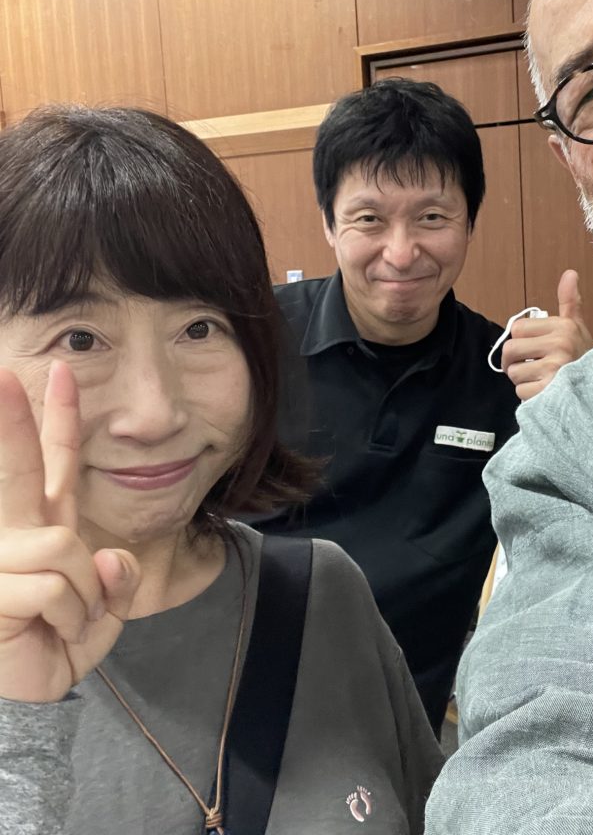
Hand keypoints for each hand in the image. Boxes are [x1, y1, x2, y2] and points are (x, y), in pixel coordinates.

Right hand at [0, 361, 139, 702]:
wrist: (34, 687)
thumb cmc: (60, 637)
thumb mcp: (106, 604)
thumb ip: (116, 575)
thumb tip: (108, 559)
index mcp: (47, 522)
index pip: (56, 462)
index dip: (58, 417)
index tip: (59, 371)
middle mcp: (17, 531)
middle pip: (17, 468)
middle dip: (12, 421)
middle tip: (1, 373)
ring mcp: (0, 557)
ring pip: (65, 546)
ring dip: (84, 595)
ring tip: (68, 620)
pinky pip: (56, 587)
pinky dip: (71, 616)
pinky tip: (52, 632)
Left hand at [501, 270, 592, 400]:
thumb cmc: (583, 357)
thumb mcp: (577, 327)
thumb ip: (569, 302)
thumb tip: (570, 273)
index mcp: (564, 327)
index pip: (517, 328)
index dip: (520, 340)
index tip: (530, 348)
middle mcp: (560, 345)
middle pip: (510, 350)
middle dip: (514, 362)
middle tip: (529, 366)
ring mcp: (556, 369)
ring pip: (514, 373)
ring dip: (523, 380)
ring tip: (541, 378)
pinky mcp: (550, 391)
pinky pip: (521, 392)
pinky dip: (529, 395)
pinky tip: (545, 391)